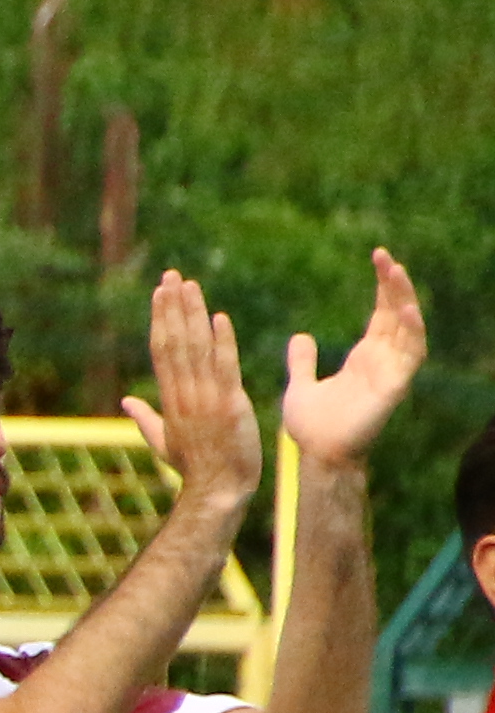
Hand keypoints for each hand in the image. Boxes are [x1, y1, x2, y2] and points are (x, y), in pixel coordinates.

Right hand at [122, 265, 265, 511]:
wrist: (217, 491)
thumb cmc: (194, 469)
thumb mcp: (164, 443)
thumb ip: (145, 418)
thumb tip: (126, 400)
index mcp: (170, 399)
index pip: (162, 350)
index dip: (160, 319)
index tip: (160, 292)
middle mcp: (184, 394)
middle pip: (174, 342)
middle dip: (172, 307)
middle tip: (172, 275)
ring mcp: (205, 400)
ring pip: (195, 349)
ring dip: (192, 315)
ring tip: (190, 285)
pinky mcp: (229, 406)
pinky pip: (224, 369)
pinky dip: (222, 342)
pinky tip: (219, 318)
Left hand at [280, 246, 428, 470]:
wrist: (316, 456)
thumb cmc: (312, 427)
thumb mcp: (301, 385)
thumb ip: (302, 362)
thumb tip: (300, 337)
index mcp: (365, 357)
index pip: (381, 314)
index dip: (383, 288)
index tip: (378, 259)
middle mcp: (383, 360)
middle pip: (397, 314)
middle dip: (394, 285)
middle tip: (384, 256)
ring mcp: (391, 372)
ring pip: (408, 328)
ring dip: (404, 299)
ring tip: (396, 271)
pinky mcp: (394, 387)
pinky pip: (411, 355)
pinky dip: (412, 331)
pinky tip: (406, 309)